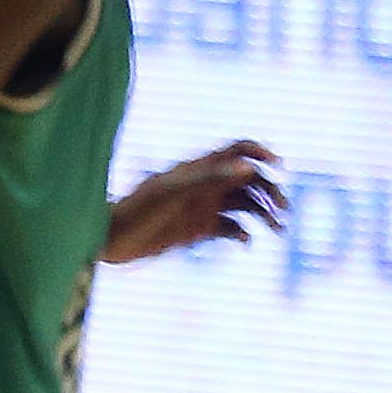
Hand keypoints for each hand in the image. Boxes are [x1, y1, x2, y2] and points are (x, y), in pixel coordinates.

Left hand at [106, 140, 281, 264]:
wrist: (109, 240)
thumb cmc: (136, 210)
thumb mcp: (173, 192)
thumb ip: (210, 178)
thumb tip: (250, 168)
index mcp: (201, 167)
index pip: (239, 149)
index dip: (261, 153)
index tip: (277, 165)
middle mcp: (207, 185)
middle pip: (251, 181)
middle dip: (271, 192)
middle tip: (283, 210)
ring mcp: (204, 207)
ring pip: (246, 206)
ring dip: (265, 214)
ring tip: (278, 229)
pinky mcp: (199, 230)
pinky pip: (231, 229)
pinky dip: (243, 234)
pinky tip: (246, 243)